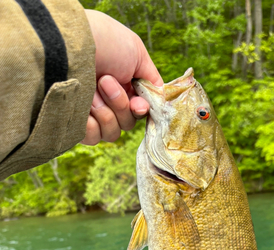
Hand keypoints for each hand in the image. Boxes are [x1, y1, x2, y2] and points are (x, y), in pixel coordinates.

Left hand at [82, 10, 162, 144]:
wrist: (69, 46)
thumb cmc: (103, 43)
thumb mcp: (137, 53)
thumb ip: (152, 79)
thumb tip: (160, 98)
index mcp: (123, 87)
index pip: (140, 112)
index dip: (141, 111)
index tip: (139, 105)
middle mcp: (107, 102)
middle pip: (128, 124)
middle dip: (120, 105)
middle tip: (106, 81)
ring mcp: (91, 115)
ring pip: (113, 134)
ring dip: (106, 111)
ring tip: (92, 90)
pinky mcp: (75, 125)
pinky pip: (94, 138)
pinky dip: (92, 124)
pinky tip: (83, 104)